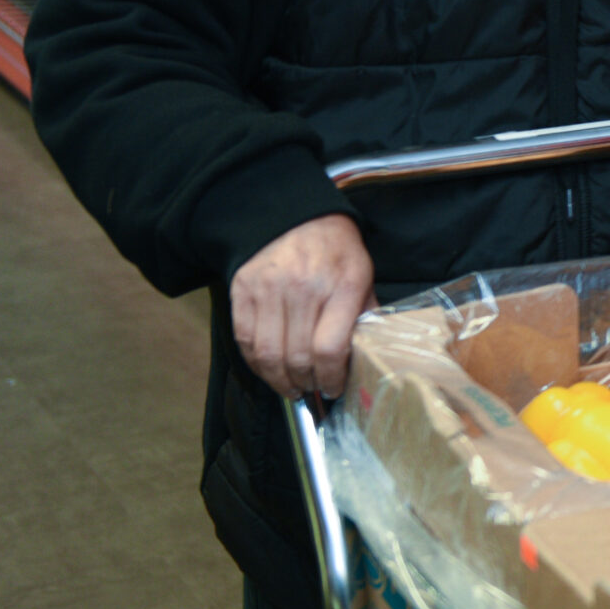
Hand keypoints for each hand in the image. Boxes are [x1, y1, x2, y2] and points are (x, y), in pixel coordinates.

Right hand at [232, 214, 374, 399]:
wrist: (297, 218)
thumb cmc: (337, 253)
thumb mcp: (364, 278)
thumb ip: (365, 317)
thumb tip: (366, 359)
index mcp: (342, 286)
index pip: (330, 348)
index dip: (331, 377)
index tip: (334, 388)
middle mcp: (303, 288)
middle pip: (298, 357)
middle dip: (307, 383)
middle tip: (313, 390)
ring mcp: (269, 289)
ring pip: (268, 354)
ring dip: (280, 381)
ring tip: (292, 388)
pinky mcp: (243, 291)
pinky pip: (245, 340)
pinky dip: (256, 364)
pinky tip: (270, 370)